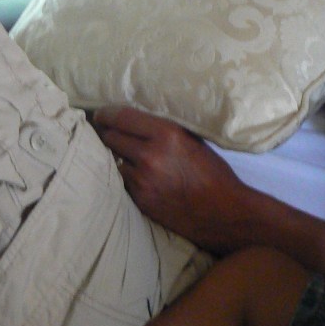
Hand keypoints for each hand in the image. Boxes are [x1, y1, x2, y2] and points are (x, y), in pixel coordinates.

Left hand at [93, 105, 249, 250]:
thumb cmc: (213, 173)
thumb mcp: (192, 141)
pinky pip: (124, 182)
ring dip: (119, 159)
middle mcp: (150, 155)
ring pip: (114, 162)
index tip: (101, 113)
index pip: (122, 117)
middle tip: (109, 133)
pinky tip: (141, 178)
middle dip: (109, 134)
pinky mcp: (140, 200)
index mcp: (166, 134)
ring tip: (129, 159)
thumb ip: (164, 131)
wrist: (223, 213)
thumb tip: (138, 123)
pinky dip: (128, 178)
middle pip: (111, 137)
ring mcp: (142, 180)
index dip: (107, 113)